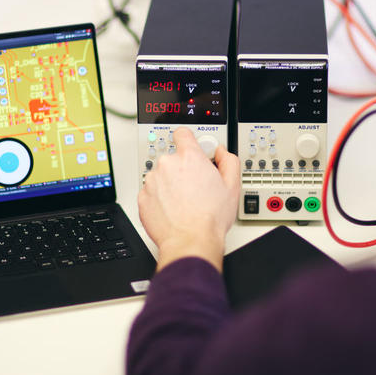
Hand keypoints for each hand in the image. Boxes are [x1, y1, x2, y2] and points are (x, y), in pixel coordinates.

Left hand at [137, 127, 239, 271]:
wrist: (190, 241)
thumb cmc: (210, 218)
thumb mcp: (233, 185)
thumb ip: (229, 160)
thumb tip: (221, 153)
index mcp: (189, 157)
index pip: (183, 133)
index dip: (189, 140)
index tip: (192, 148)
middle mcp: (167, 165)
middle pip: (173, 158)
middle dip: (182, 169)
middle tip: (194, 186)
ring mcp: (152, 181)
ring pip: (161, 176)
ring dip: (170, 184)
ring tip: (184, 201)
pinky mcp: (143, 197)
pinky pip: (151, 192)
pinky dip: (159, 198)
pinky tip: (173, 209)